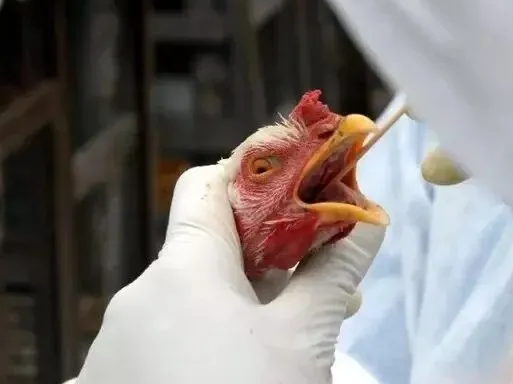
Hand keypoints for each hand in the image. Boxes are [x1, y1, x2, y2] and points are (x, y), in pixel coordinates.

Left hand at [74, 163, 385, 383]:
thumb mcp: (304, 341)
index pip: (210, 183)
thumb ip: (334, 272)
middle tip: (328, 267)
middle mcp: (142, 296)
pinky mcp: (119, 381)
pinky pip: (171, 336)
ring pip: (195, 296)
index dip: (256, 172)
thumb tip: (370, 219)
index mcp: (183, 269)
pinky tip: (252, 363)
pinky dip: (216, 333)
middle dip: (273, 248)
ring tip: (303, 324)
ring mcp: (123, 343)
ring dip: (251, 298)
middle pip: (211, 245)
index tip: (303, 180)